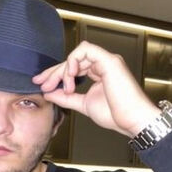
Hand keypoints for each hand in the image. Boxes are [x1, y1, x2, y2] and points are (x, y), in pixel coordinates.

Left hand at [32, 41, 159, 136]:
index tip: (42, 84)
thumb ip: (66, 98)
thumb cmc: (114, 114)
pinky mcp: (109, 60)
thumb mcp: (82, 104)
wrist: (130, 121)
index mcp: (98, 72)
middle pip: (72, 60)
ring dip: (64, 70)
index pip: (73, 67)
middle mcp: (102, 63)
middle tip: (42, 84)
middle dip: (54, 71)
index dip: (55, 74)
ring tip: (64, 87)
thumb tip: (49, 93)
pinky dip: (74, 62)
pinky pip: (86, 50)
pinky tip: (70, 77)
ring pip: (77, 54)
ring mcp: (106, 60)